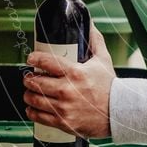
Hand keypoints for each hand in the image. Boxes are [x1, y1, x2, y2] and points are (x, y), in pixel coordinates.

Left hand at [23, 23, 115, 139]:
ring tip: (29, 92)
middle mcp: (67, 90)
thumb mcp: (103, 60)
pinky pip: (39, 116)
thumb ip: (95, 41)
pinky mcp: (63, 122)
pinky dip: (32, 111)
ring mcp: (64, 107)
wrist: (118, 111)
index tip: (31, 58)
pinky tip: (32, 107)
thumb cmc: (110, 85)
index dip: (35, 58)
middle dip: (29, 78)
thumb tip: (90, 25)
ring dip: (28, 94)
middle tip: (30, 77)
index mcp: (76, 72)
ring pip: (34, 99)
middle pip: (36, 82)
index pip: (47, 62)